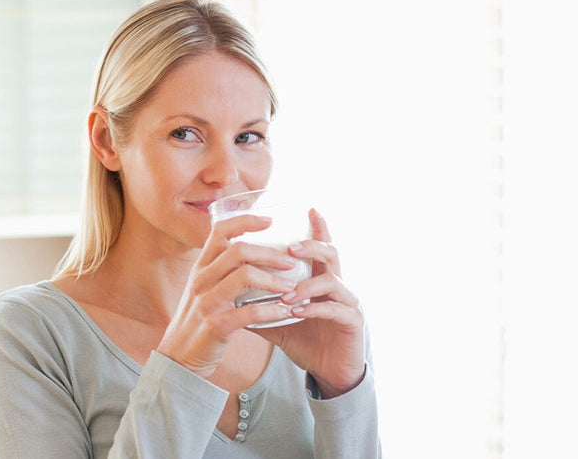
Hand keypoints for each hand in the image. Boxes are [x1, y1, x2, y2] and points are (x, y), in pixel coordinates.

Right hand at [156, 214, 299, 378]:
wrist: (178, 356)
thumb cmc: (198, 321)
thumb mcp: (203, 289)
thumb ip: (221, 271)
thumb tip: (251, 253)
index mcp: (201, 267)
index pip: (220, 230)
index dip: (246, 220)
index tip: (271, 220)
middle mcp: (202, 279)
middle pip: (239, 250)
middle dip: (271, 253)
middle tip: (291, 262)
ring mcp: (207, 302)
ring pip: (245, 277)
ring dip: (274, 281)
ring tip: (292, 288)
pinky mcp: (215, 326)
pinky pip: (249, 313)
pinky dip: (272, 311)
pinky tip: (285, 312)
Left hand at [252, 209, 365, 398]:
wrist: (329, 373)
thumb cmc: (306, 341)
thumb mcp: (279, 321)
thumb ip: (258, 307)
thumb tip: (227, 297)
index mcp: (320, 279)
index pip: (320, 247)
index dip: (318, 227)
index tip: (309, 208)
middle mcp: (337, 285)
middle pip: (331, 253)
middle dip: (311, 246)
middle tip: (290, 248)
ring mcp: (348, 302)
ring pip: (332, 280)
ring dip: (306, 284)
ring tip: (286, 294)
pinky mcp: (353, 322)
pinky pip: (335, 308)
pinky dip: (314, 307)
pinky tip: (296, 311)